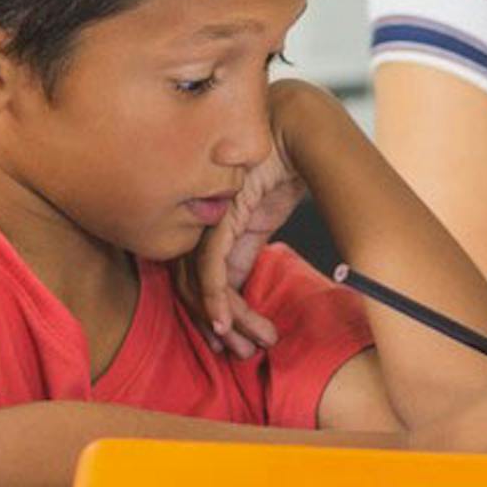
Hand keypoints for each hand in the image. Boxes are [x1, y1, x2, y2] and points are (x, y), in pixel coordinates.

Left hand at [180, 104, 318, 360]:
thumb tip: (232, 288)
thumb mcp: (259, 222)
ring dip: (222, 320)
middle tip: (240, 353)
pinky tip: (225, 324)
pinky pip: (210, 268)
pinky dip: (215, 300)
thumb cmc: (277, 169)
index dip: (214, 312)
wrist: (293, 133)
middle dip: (218, 325)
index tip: (235, 340)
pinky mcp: (218, 218)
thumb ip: (241, 252)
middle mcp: (198, 223)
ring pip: (201, 285)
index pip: (198, 277)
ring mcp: (204, 220)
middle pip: (193, 286)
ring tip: (244, 346)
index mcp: (205, 223)